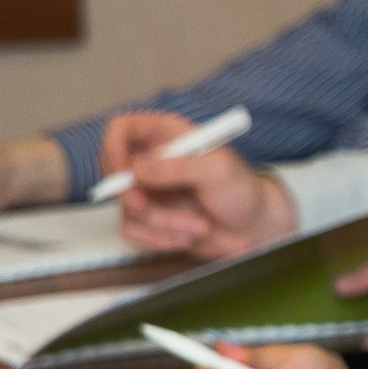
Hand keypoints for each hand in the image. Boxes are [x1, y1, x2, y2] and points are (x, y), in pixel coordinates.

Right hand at [114, 136, 294, 255]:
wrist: (256, 231)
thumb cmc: (244, 192)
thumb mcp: (217, 171)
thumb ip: (178, 167)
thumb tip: (138, 168)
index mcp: (168, 136)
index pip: (121, 129)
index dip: (113, 149)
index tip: (124, 173)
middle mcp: (154, 161)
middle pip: (112, 171)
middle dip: (130, 195)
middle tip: (145, 206)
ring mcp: (149, 191)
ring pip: (125, 207)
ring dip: (161, 222)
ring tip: (199, 224)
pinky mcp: (150, 218)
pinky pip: (131, 230)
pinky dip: (158, 239)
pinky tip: (188, 236)